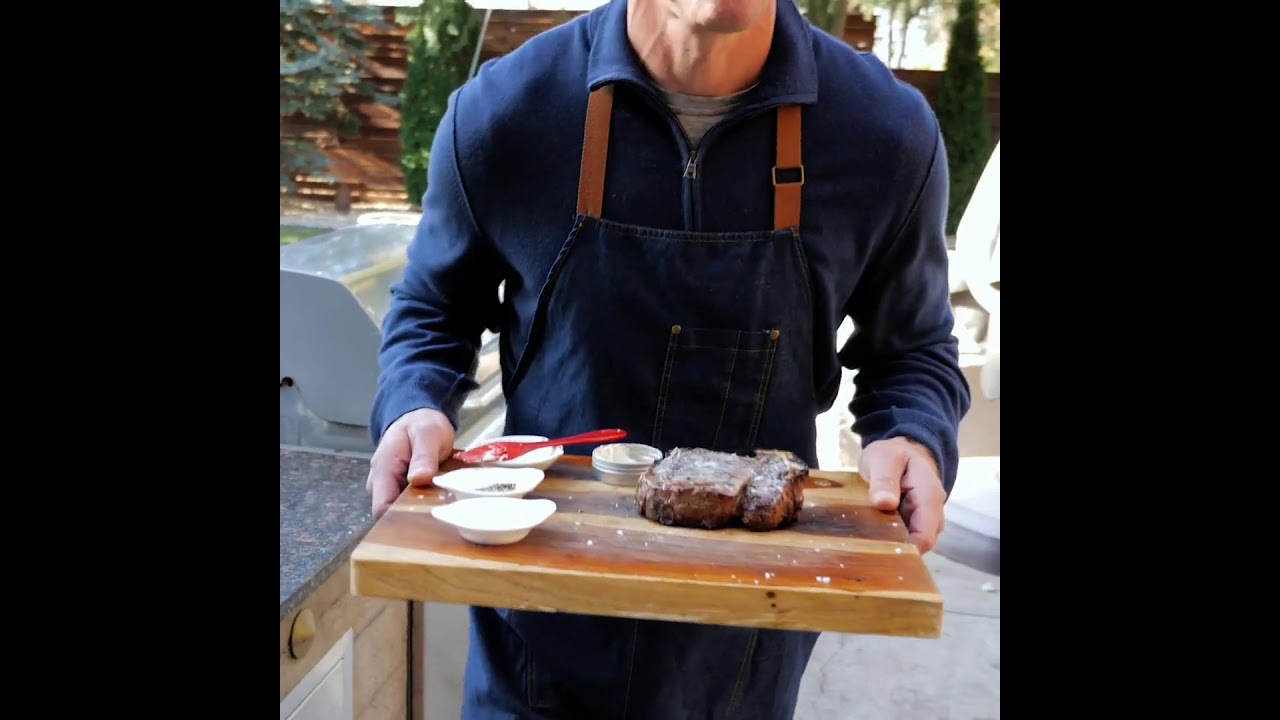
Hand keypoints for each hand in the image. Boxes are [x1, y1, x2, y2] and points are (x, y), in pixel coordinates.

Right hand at [366, 408, 454, 517]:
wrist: (418, 415)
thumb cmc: (422, 423)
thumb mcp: (428, 434)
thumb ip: (423, 456)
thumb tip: (419, 479)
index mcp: (382, 469)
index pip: (382, 507)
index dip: (401, 518)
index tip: (426, 519)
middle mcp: (379, 482)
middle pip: (390, 513)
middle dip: (412, 518)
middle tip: (440, 516)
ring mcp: (388, 486)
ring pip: (399, 510)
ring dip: (418, 512)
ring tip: (442, 510)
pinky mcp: (399, 488)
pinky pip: (407, 503)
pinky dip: (421, 505)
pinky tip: (438, 504)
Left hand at [859, 437, 945, 553]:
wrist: (904, 451)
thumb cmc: (894, 454)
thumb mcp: (885, 459)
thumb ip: (884, 479)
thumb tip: (884, 503)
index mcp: (929, 497)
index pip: (924, 536)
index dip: (904, 548)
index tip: (877, 549)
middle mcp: (933, 513)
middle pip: (919, 544)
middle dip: (896, 549)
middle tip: (866, 547)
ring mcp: (925, 521)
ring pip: (912, 544)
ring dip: (892, 545)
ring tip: (866, 541)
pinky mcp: (914, 524)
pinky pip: (905, 539)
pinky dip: (890, 540)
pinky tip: (872, 537)